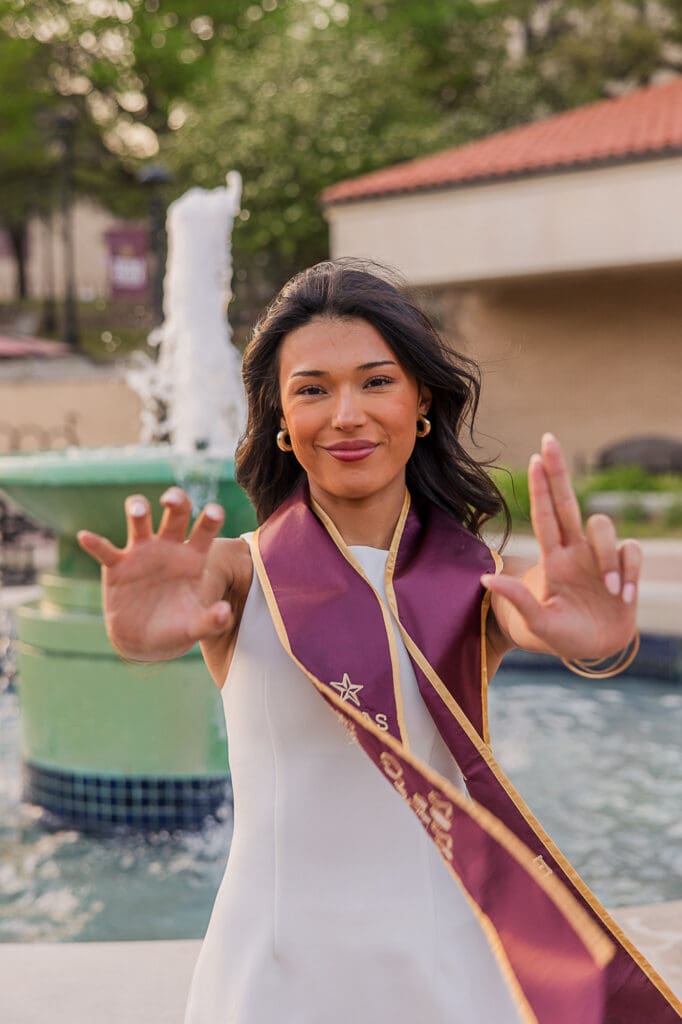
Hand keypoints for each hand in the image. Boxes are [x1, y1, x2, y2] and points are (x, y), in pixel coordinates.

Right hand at [77, 487, 234, 661]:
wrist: (145, 641)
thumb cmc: (176, 627)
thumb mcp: (196, 626)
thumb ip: (212, 620)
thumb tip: (225, 614)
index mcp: (193, 557)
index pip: (206, 529)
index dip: (211, 517)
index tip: (214, 512)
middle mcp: (169, 548)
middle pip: (175, 513)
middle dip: (175, 500)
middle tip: (171, 501)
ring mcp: (142, 554)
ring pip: (140, 522)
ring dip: (137, 509)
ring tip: (138, 510)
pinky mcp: (117, 566)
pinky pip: (105, 550)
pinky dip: (95, 543)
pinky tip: (86, 537)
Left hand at [481, 434, 640, 661]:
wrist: (597, 650)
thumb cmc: (563, 636)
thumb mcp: (539, 622)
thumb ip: (518, 601)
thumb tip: (484, 580)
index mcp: (553, 560)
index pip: (545, 516)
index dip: (540, 488)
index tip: (534, 458)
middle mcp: (575, 551)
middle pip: (568, 501)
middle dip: (558, 471)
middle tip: (549, 439)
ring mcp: (601, 557)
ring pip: (604, 526)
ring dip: (607, 557)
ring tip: (609, 591)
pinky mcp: (625, 567)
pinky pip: (631, 552)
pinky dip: (630, 572)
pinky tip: (623, 597)